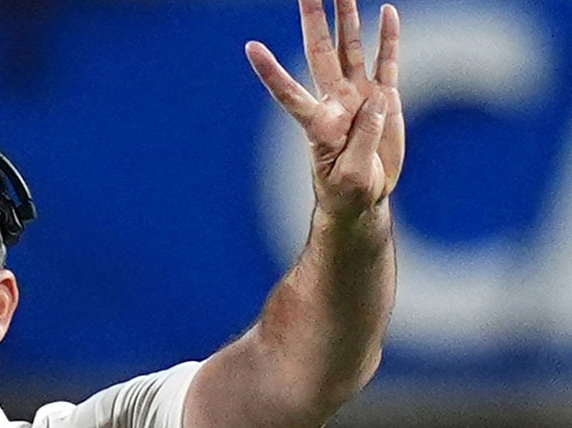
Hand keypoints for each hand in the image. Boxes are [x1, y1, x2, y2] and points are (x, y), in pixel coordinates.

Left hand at [247, 0, 402, 222]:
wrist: (363, 198)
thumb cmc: (347, 192)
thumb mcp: (351, 175)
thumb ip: (363, 137)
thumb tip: (378, 98)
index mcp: (317, 124)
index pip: (288, 91)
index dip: (270, 71)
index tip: (250, 47)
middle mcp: (334, 102)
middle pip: (320, 52)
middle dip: (314, 20)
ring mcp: (359, 97)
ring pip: (351, 47)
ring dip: (347, 17)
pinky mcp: (384, 100)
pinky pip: (386, 61)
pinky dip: (387, 38)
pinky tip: (386, 12)